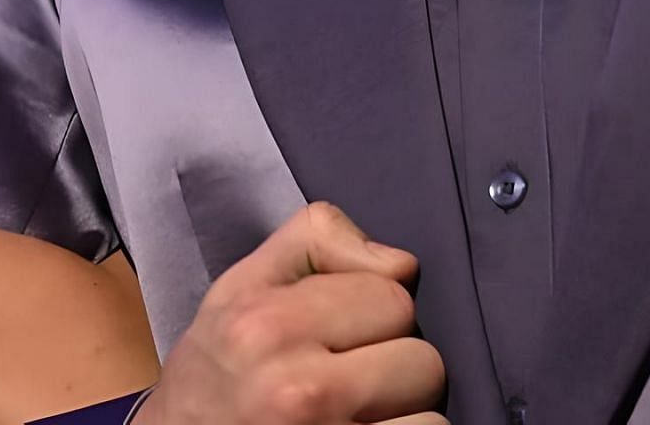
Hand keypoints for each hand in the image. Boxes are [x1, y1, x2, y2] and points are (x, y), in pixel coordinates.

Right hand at [137, 202, 445, 424]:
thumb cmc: (216, 368)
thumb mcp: (242, 284)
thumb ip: (316, 242)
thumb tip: (402, 262)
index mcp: (271, 322)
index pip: (392, 293)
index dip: (374, 310)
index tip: (343, 331)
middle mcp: (301, 388)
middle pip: (422, 358)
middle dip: (395, 364)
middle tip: (355, 378)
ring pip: (432, 417)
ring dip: (406, 415)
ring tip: (362, 414)